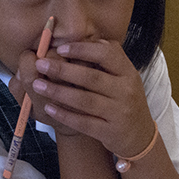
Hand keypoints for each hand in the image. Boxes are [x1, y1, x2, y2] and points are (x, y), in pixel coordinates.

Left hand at [29, 39, 155, 156]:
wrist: (140, 137)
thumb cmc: (125, 101)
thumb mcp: (125, 78)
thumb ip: (109, 60)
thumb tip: (88, 41)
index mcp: (128, 73)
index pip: (107, 54)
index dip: (82, 50)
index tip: (60, 48)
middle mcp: (126, 91)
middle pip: (92, 77)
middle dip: (63, 70)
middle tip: (41, 64)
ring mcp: (119, 113)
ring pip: (85, 101)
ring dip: (58, 92)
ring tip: (38, 85)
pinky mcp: (110, 132)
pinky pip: (83, 123)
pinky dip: (64, 115)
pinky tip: (49, 108)